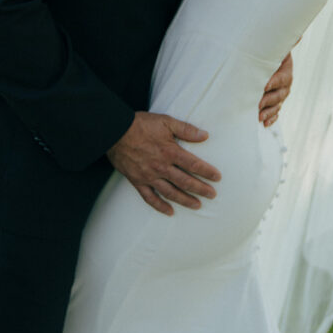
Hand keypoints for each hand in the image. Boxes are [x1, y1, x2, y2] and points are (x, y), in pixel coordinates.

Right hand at [106, 111, 220, 215]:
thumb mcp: (166, 121)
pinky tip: (169, 212)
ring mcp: (149, 176)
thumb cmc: (141, 124)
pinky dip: (160, 206)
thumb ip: (186, 129)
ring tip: (197, 205)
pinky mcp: (137, 181)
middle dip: (200, 189)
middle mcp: (161, 167)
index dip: (207, 172)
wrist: (114, 132)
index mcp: (170, 152)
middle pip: (185, 182)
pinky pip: (150, 198)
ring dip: (185, 200)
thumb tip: (205, 135)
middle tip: (212, 195)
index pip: (193, 165)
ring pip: (170, 192)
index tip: (217, 178)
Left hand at [259, 52, 292, 126]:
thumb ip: (264, 57)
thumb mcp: (269, 54)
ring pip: (277, 105)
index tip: (265, 86)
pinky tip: (265, 123)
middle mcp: (285, 85)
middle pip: (279, 95)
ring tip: (260, 117)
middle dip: (268, 100)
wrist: (274, 58)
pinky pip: (276, 112)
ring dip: (269, 112)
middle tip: (258, 104)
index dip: (274, 83)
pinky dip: (271, 118)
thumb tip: (255, 54)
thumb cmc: (268, 55)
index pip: (281, 78)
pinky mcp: (278, 102)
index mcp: (286, 72)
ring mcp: (282, 95)